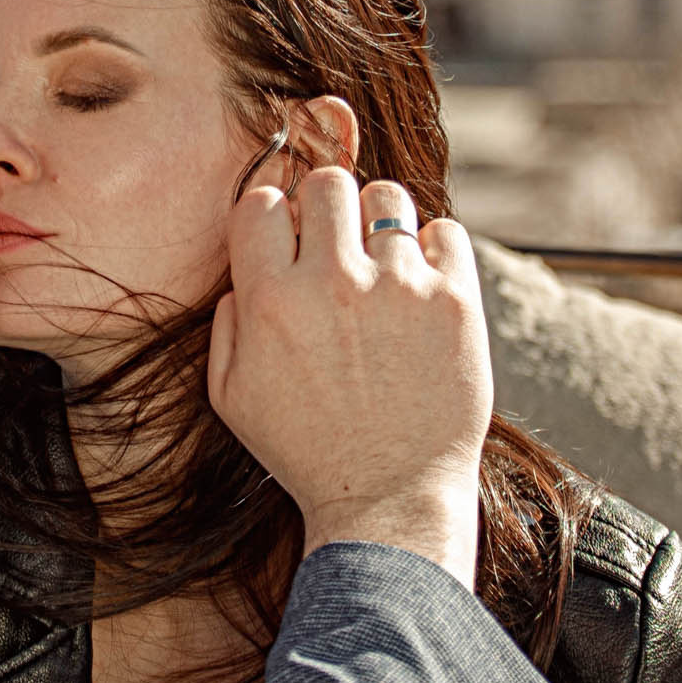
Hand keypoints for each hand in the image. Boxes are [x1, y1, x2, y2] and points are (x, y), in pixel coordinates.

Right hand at [207, 171, 490, 584]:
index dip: (273, 218)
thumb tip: (244, 276)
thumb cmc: (307, 453)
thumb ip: (227, 327)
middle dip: (327, 208)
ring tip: (383, 268)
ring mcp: (399, 288)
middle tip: (336, 246)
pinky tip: (420, 289)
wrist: (388, 499)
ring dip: (381, 226)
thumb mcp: (232, 400)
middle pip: (328, 183)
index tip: (288, 242)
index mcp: (270, 302)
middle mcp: (333, 283)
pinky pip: (445, 232)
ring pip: (389, 198)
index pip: (263, 203)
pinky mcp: (454, 302)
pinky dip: (433, 251)